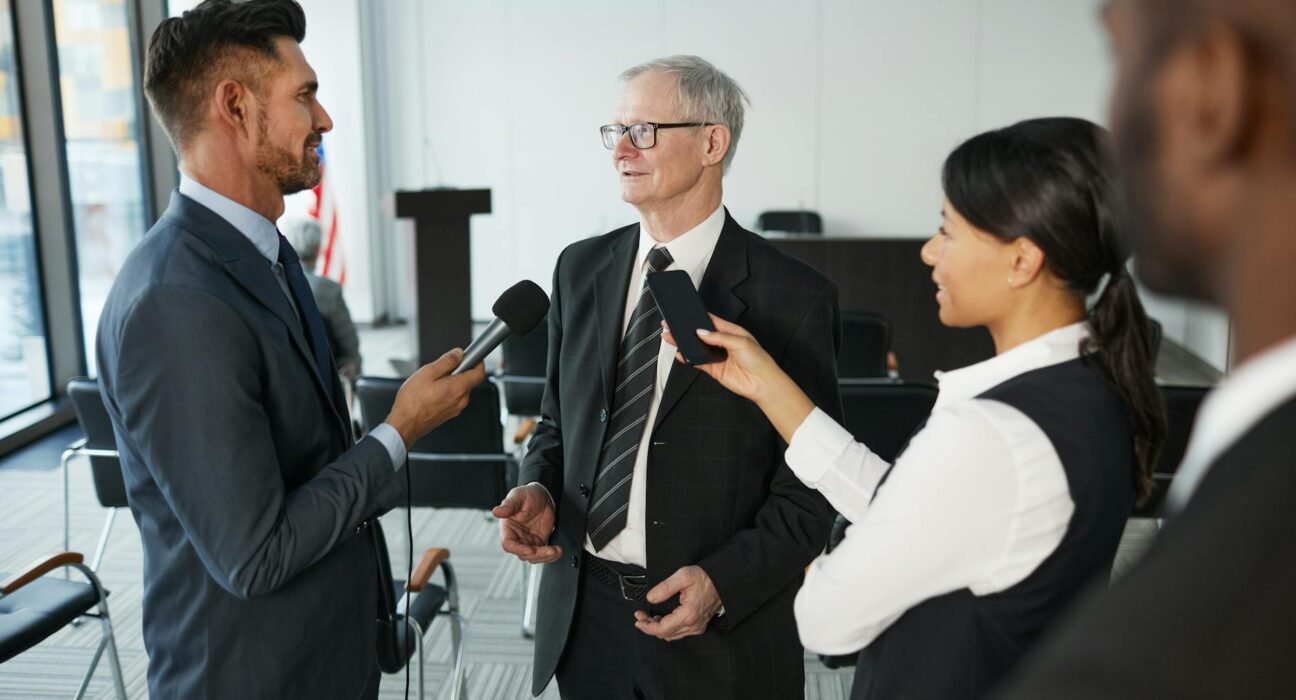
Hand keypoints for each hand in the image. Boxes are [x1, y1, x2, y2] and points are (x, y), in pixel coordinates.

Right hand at [385, 348, 485, 446]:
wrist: (405, 423)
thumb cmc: (413, 401)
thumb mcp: (428, 372)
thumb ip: (447, 361)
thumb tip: (459, 354)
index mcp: (458, 388)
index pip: (479, 373)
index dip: (478, 362)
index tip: (473, 357)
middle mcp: (461, 400)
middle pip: (469, 380)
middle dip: (459, 372)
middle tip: (442, 369)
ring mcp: (456, 409)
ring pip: (460, 390)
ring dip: (451, 382)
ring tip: (433, 383)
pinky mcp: (449, 414)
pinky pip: (453, 398)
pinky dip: (447, 392)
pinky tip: (431, 393)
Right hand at [492, 484, 561, 563]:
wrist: (543, 495)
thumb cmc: (527, 494)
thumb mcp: (518, 496)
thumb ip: (508, 505)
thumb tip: (496, 511)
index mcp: (508, 528)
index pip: (508, 544)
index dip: (518, 549)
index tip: (531, 550)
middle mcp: (517, 537)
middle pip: (522, 554)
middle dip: (536, 555)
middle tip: (549, 550)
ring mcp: (528, 541)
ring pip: (533, 557)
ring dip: (545, 557)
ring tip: (556, 551)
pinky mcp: (539, 542)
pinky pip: (543, 554)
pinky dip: (551, 556)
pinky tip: (558, 551)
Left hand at [634, 565, 722, 641]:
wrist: (724, 582)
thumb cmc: (706, 578)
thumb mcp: (683, 576)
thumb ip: (665, 587)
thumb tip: (651, 598)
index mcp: (688, 615)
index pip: (661, 629)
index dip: (647, 626)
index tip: (638, 619)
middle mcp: (693, 625)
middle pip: (665, 634)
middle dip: (649, 626)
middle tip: (640, 616)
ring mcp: (697, 627)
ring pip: (671, 635)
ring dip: (658, 628)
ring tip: (649, 617)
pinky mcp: (698, 626)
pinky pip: (679, 633)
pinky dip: (668, 628)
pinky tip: (663, 619)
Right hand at [662, 315, 815, 443]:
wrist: (763, 384)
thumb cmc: (759, 361)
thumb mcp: (740, 342)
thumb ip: (719, 337)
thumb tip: (702, 333)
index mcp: (732, 332)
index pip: (712, 321)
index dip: (699, 317)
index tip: (687, 313)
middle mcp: (724, 343)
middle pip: (702, 334)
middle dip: (688, 330)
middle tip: (673, 325)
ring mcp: (718, 356)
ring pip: (698, 348)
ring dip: (686, 344)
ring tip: (672, 337)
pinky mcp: (715, 369)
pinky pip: (698, 362)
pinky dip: (689, 358)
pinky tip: (681, 354)